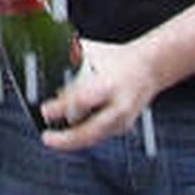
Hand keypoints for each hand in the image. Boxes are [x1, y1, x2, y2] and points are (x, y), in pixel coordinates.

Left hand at [37, 37, 161, 151]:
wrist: (149, 67)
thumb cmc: (119, 58)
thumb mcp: (93, 54)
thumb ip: (72, 63)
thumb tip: (49, 67)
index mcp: (109, 85)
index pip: (82, 101)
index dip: (61, 108)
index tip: (45, 110)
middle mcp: (118, 107)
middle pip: (89, 131)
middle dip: (66, 139)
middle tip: (47, 137)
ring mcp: (122, 120)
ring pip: (94, 138)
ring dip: (72, 140)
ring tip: (53, 138)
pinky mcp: (122, 127)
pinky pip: (99, 135)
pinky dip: (84, 136)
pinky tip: (70, 134)